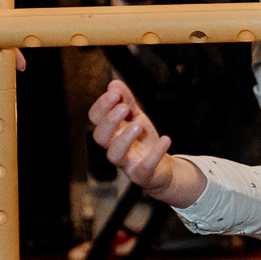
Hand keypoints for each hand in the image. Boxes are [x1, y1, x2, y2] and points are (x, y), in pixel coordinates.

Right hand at [89, 80, 175, 195]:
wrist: (162, 167)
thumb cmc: (143, 141)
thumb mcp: (136, 116)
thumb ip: (126, 99)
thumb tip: (114, 84)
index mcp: (111, 130)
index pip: (95, 118)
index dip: (102, 106)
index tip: (114, 93)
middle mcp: (114, 147)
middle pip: (100, 137)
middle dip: (109, 121)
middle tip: (123, 108)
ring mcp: (126, 163)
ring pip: (114, 155)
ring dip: (124, 139)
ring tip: (138, 125)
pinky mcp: (141, 175)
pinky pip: (144, 168)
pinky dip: (155, 154)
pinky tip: (165, 139)